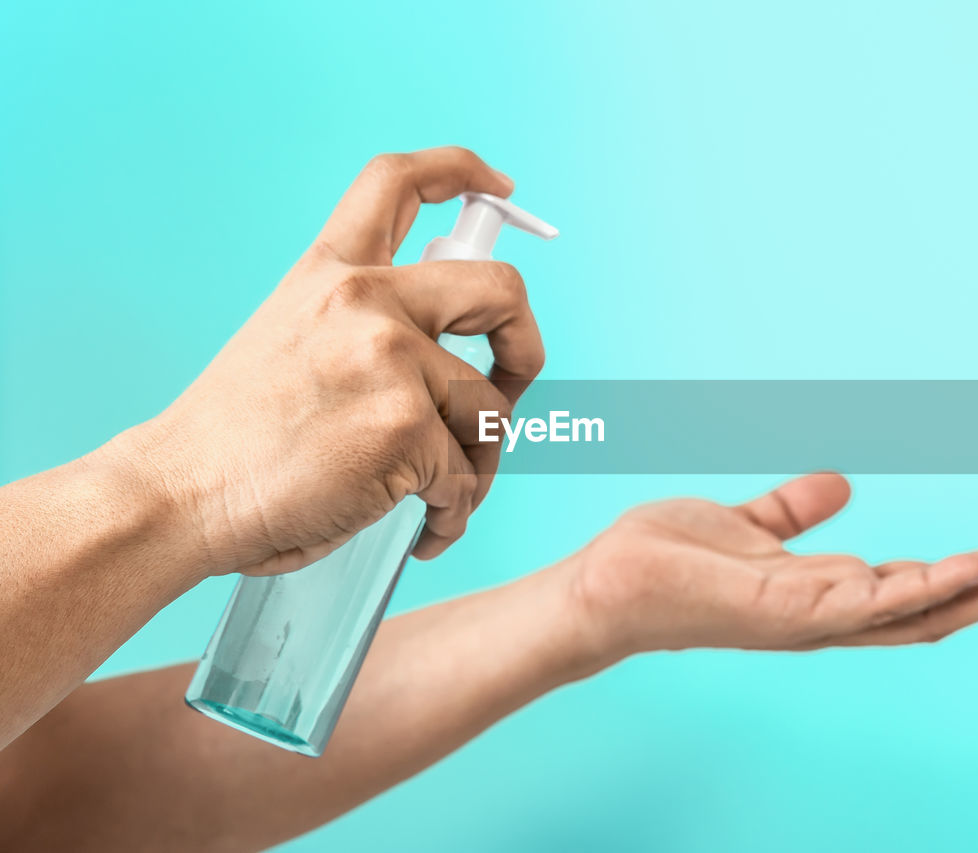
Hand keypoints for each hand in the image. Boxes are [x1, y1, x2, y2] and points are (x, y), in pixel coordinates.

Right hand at [104, 147, 543, 578]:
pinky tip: (429, 530)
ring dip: (480, 463)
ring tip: (443, 497)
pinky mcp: (404, 427)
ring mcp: (390, 360)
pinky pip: (466, 477)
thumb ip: (361, 324)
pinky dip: (456, 512)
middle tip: (508, 389)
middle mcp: (366, 300)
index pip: (398, 182)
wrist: (180, 493)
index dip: (461, 169)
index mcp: (332, 271)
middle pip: (502, 289)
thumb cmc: (235, 437)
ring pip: (488, 410)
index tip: (499, 186)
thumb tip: (449, 362)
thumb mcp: (291, 338)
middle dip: (525, 346)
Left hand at [565, 474, 977, 660]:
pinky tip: (968, 567)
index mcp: (826, 592)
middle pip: (937, 603)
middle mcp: (829, 614)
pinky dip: (924, 587)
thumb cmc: (668, 561)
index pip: (919, 583)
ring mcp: (811, 619)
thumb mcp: (749, 525)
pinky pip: (868, 604)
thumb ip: (793, 511)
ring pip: (918, 610)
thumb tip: (840, 484)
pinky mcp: (785, 612)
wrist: (603, 585)